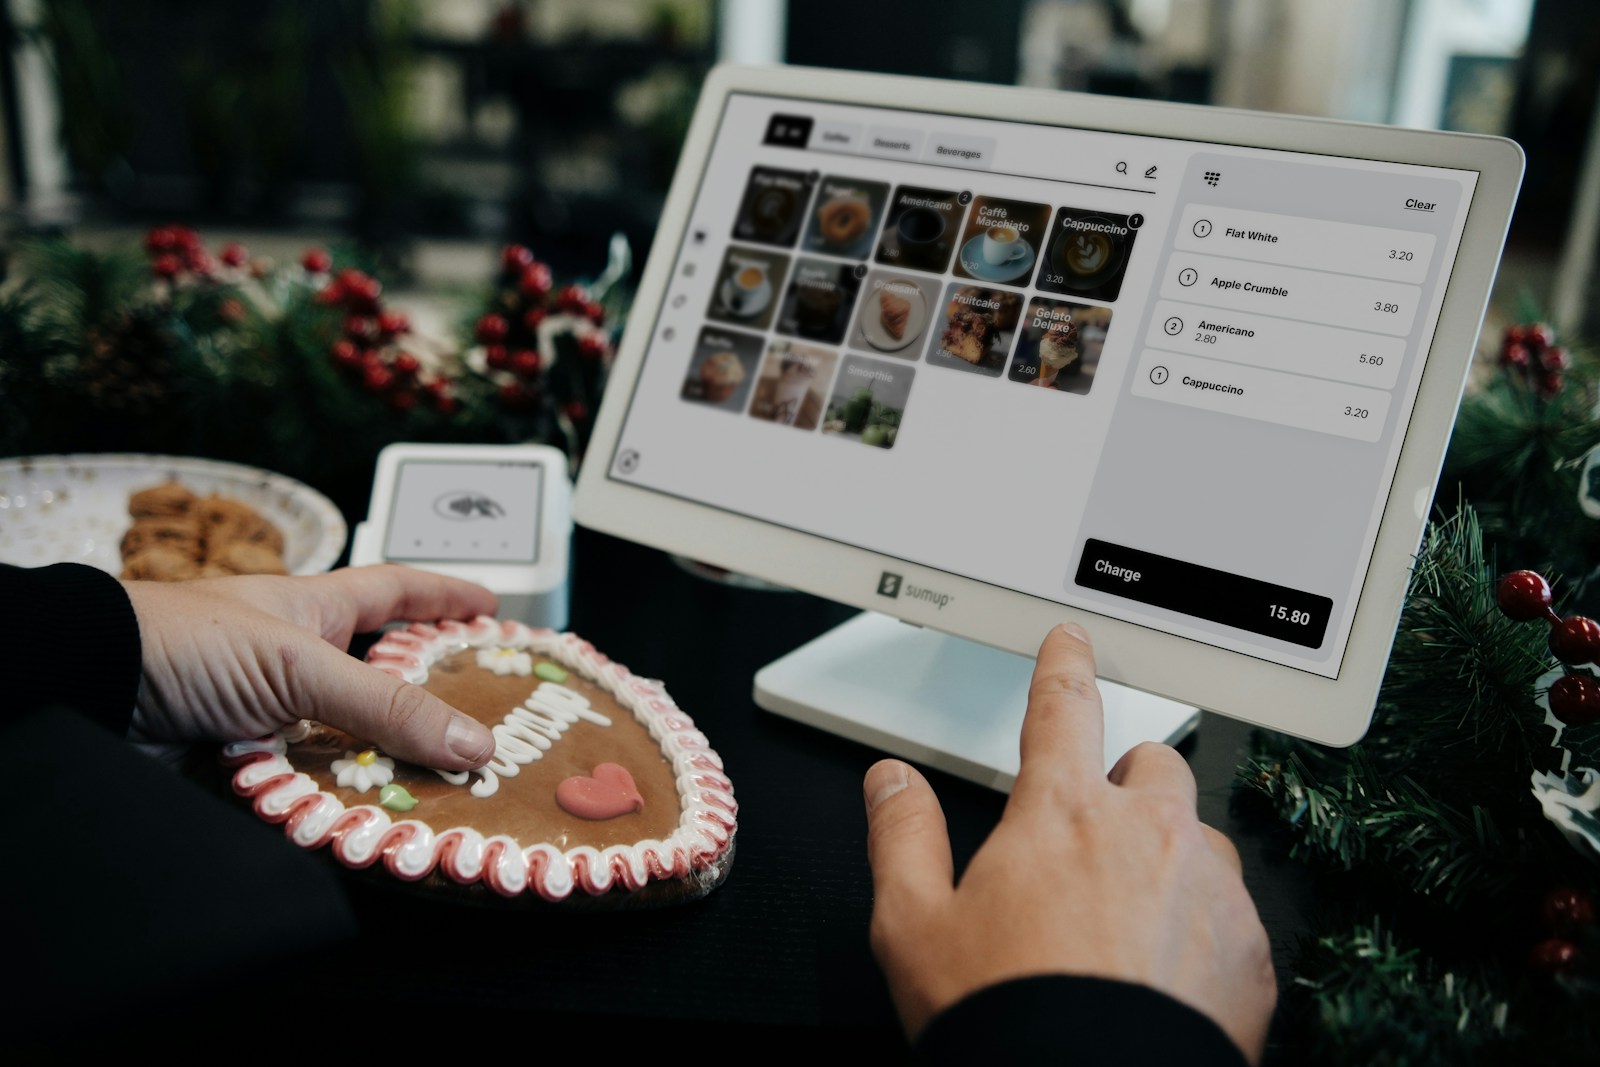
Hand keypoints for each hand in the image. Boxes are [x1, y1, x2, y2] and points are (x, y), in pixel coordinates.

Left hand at [123, 564, 497, 771]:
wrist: (90, 692)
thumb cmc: (184, 644)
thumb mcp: (299, 663)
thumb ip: (387, 705)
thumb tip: (476, 742)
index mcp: (312, 612)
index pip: (394, 593)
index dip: (445, 595)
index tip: (494, 607)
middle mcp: (296, 665)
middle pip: (382, 684)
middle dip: (434, 704)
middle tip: (495, 726)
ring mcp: (273, 720)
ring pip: (353, 747)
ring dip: (394, 769)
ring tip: (455, 792)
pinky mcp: (250, 771)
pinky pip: (314, 792)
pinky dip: (344, 806)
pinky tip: (382, 823)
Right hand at [862, 623, 1274, 1062]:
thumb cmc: (1004, 1018)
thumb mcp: (913, 925)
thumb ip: (902, 836)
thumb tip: (891, 781)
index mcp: (1062, 814)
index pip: (1064, 708)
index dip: (1066, 664)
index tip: (1074, 640)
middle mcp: (1147, 834)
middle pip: (1154, 763)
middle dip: (1127, 782)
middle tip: (1092, 836)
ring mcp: (1209, 888)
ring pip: (1199, 835)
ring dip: (1169, 855)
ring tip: (1128, 918)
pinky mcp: (1251, 949)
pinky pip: (1234, 908)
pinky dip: (1203, 923)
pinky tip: (1165, 968)